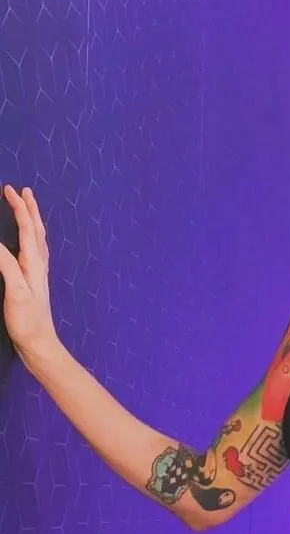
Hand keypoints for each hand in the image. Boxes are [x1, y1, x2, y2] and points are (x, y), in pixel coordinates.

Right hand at [0, 185, 59, 363]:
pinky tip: (31, 244)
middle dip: (30, 209)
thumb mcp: (15, 291)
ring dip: (33, 221)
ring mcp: (38, 274)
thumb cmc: (27, 321)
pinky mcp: (35, 284)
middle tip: (24, 190)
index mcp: (33, 264)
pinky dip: (32, 239)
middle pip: (37, 231)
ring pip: (38, 240)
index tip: (9, 190)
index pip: (27, 229)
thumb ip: (5, 264)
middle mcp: (38, 266)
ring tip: (29, 208)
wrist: (39, 344)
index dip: (19, 208)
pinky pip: (36, 253)